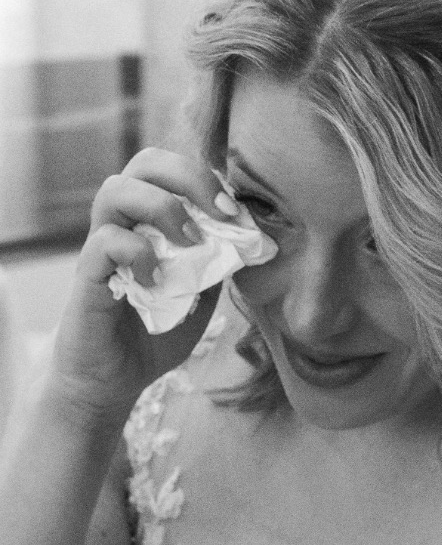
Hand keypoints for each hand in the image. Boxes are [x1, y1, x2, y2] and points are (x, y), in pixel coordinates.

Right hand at [49, 149, 234, 422]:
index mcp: (148, 221)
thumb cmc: (151, 336)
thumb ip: (217, 267)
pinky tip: (157, 281)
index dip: (208, 179)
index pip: (171, 170)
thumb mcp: (199, 299)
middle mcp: (122, 223)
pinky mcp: (88, 276)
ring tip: (190, 242)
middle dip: (190, 176)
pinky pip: (104, 241)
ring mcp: (101, 247)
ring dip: (163, 207)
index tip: (238, 213)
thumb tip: (251, 241)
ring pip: (115, 189)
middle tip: (222, 212)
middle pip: (144, 162)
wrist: (111, 382)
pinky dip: (138, 253)